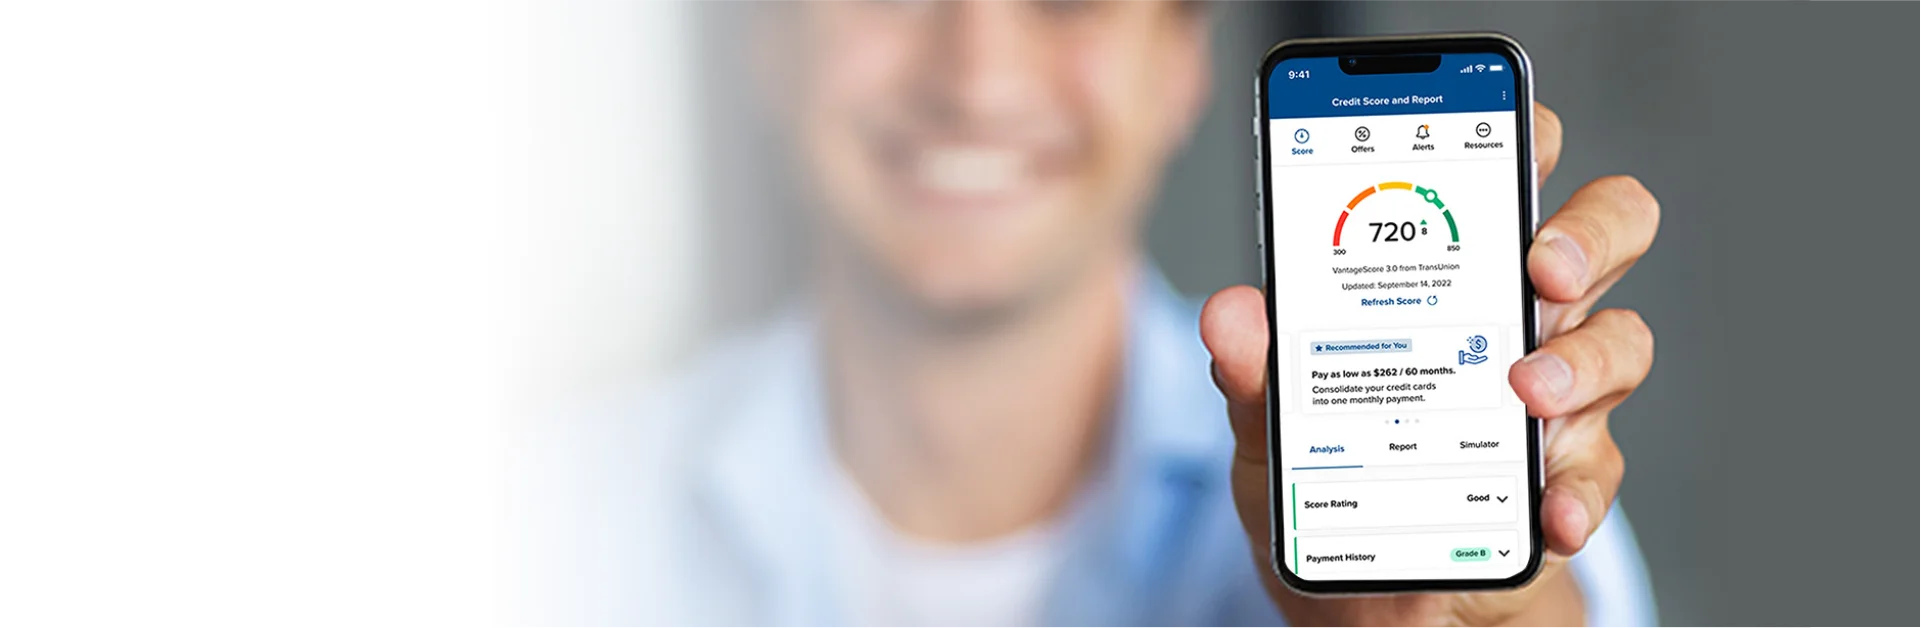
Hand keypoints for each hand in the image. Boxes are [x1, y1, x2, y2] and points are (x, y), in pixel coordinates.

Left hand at [1200, 104, 1658, 627]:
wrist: (1368, 596)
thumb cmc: (1331, 476)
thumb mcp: (1268, 424)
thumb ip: (1251, 369)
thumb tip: (1230, 315)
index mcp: (1452, 272)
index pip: (1513, 172)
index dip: (1533, 138)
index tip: (1519, 144)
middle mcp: (1519, 317)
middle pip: (1604, 235)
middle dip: (1587, 236)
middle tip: (1540, 267)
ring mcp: (1555, 399)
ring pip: (1619, 344)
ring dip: (1581, 363)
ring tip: (1527, 393)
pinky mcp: (1564, 482)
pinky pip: (1595, 475)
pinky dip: (1575, 493)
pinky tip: (1545, 514)